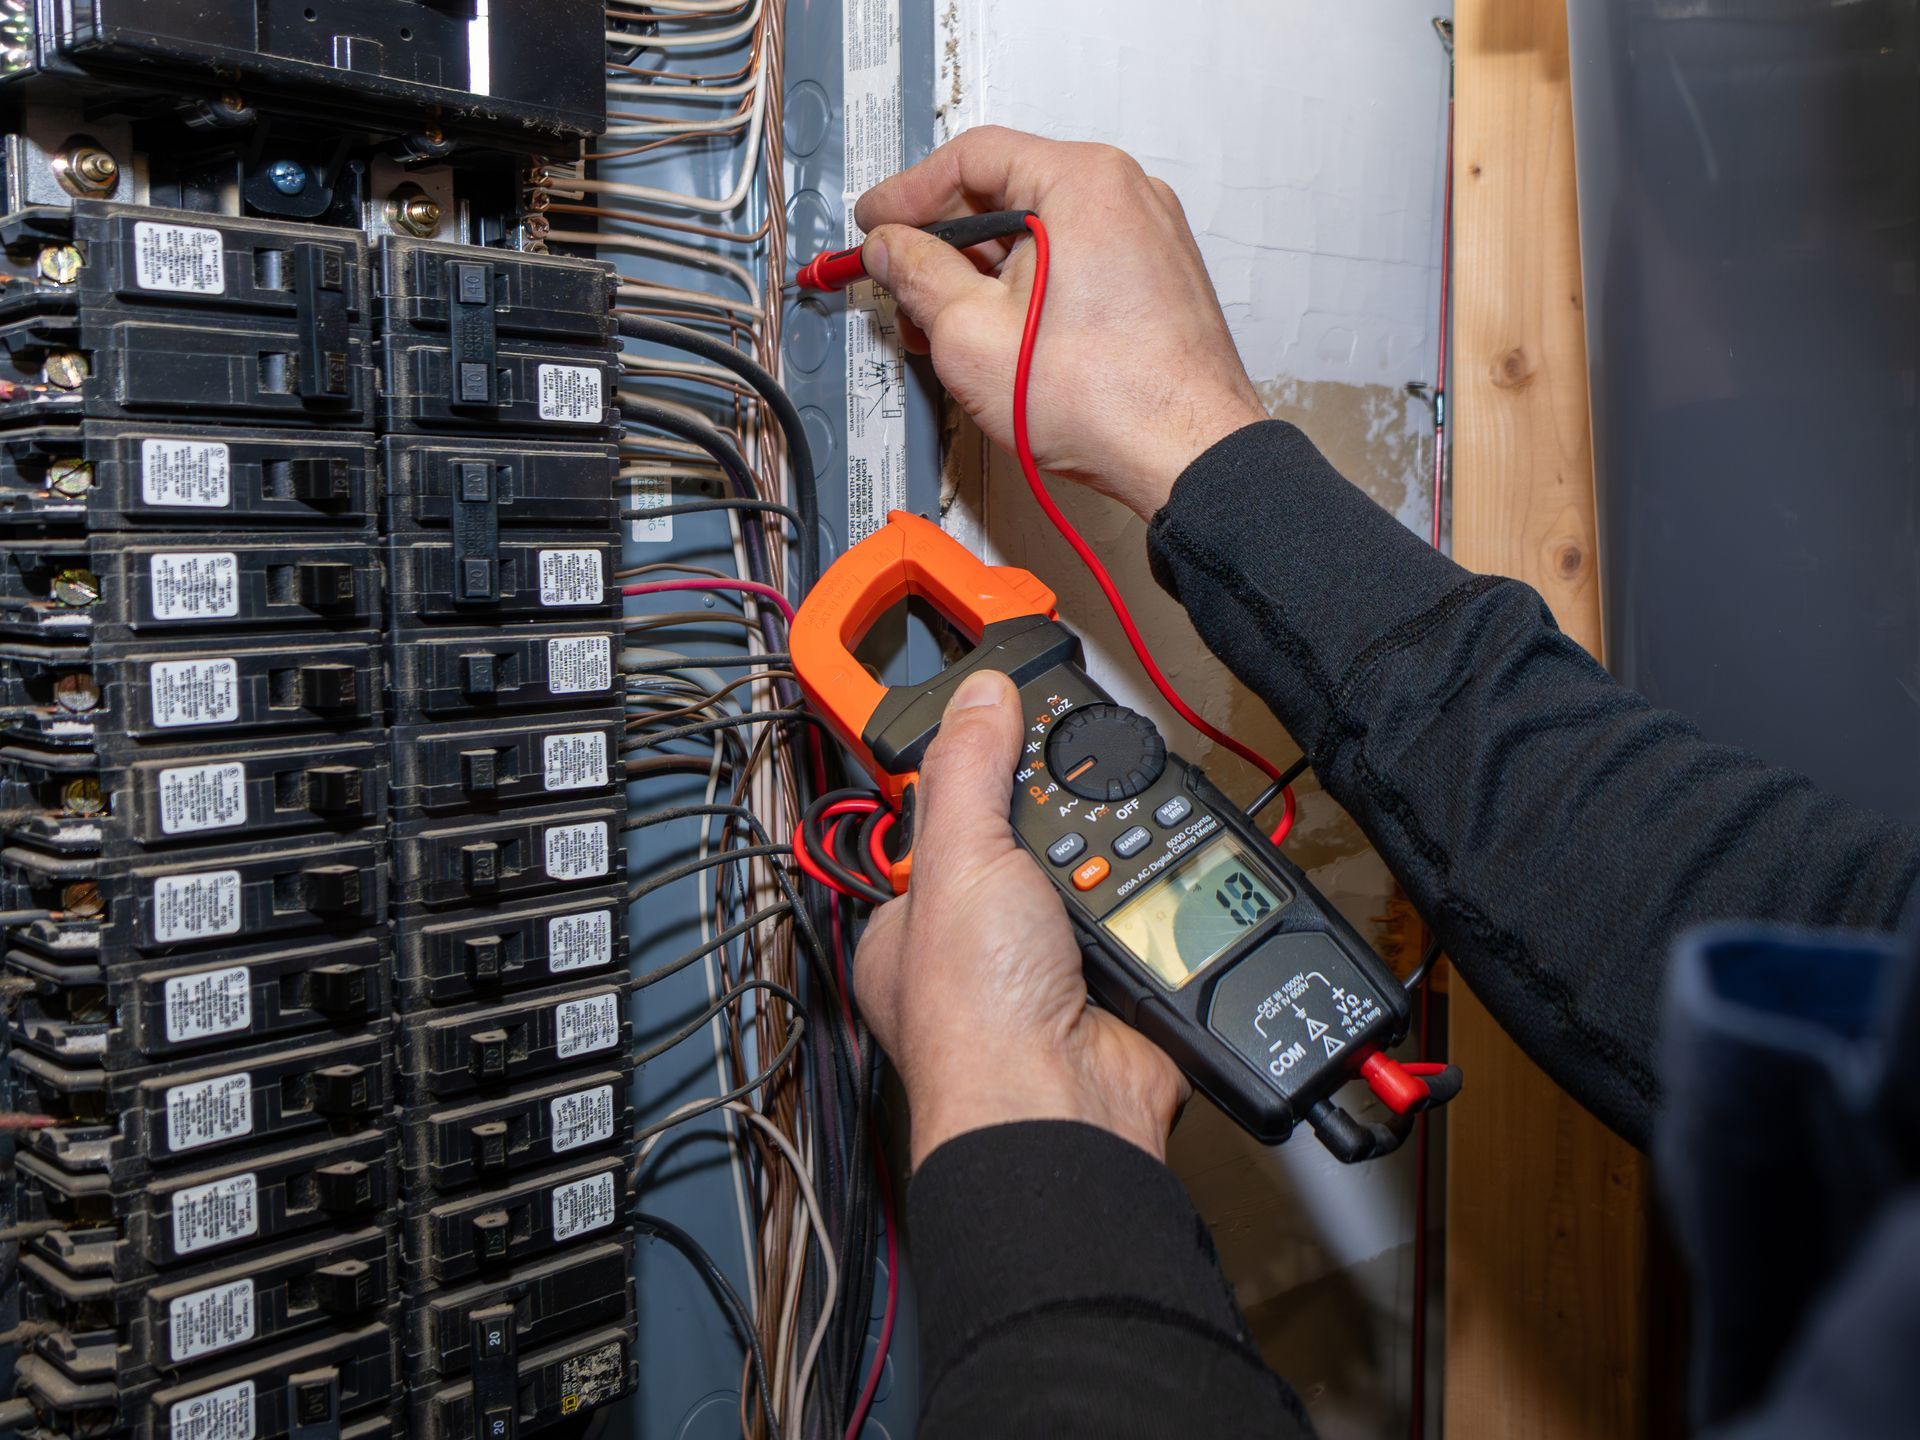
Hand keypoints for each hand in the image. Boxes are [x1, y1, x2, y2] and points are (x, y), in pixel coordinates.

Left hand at [853, 669, 1187, 1166]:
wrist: (1062, 1104)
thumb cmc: (978, 1014)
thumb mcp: (961, 858)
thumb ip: (968, 768)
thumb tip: (979, 694)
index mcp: (913, 924)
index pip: (944, 824)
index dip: (980, 778)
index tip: (1018, 732)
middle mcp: (977, 953)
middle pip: (1029, 848)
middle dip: (1061, 826)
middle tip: (1077, 795)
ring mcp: (1047, 973)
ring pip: (1092, 882)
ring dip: (1113, 869)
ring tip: (1111, 857)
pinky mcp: (1114, 989)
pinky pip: (1144, 921)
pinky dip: (1157, 907)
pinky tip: (1150, 899)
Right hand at [856, 126, 1266, 519]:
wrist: (1188, 457)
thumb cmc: (1108, 400)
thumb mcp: (971, 334)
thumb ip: (915, 274)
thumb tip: (889, 249)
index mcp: (1084, 181)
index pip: (971, 156)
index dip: (907, 193)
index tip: (875, 225)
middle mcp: (1125, 194)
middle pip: (1005, 193)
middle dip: (942, 245)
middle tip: (900, 285)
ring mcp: (1147, 236)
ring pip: (1037, 234)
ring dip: (982, 275)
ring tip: (946, 329)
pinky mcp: (1155, 278)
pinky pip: (1073, 262)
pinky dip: (1027, 290)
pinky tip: (999, 337)